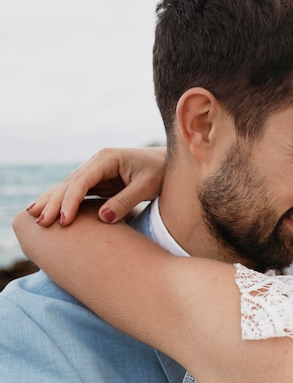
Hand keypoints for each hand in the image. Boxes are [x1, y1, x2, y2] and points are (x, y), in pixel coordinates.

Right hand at [26, 147, 165, 225]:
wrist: (168, 163)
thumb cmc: (161, 172)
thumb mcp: (147, 186)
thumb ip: (126, 200)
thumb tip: (103, 218)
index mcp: (107, 159)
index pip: (82, 181)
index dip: (70, 201)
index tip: (64, 220)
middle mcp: (97, 162)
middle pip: (70, 183)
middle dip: (54, 202)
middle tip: (41, 223)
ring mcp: (96, 171)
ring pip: (69, 187)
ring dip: (52, 202)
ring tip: (33, 217)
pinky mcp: (99, 181)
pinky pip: (78, 192)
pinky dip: (64, 202)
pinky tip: (51, 212)